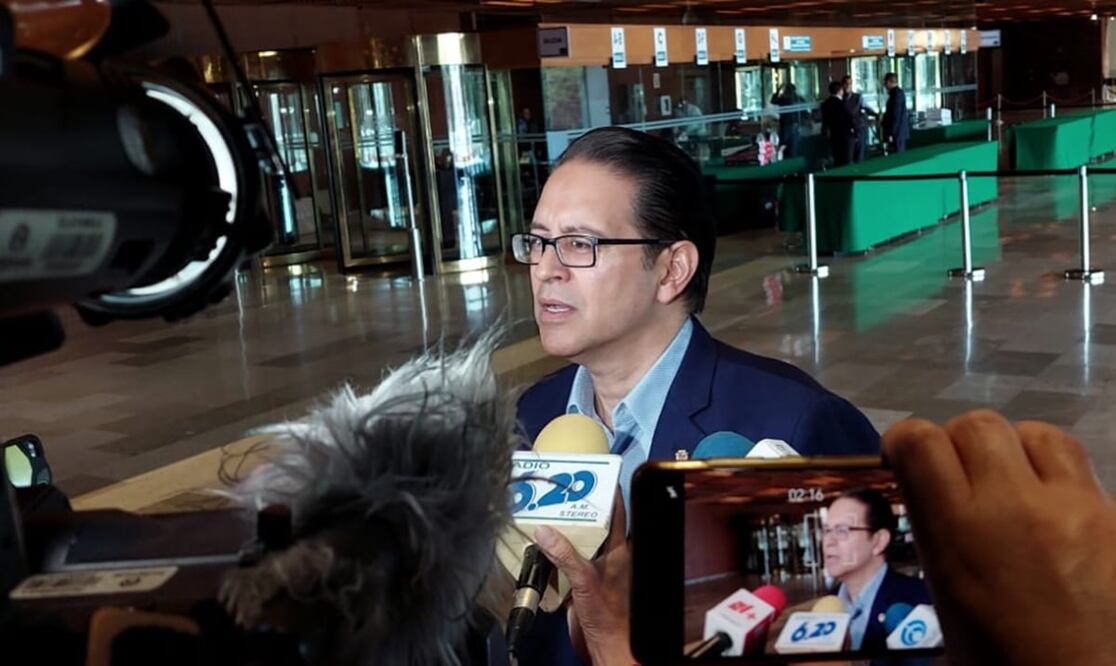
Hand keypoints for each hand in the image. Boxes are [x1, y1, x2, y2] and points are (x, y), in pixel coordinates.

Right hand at [535, 494, 631, 665]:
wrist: (604, 644)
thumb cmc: (608, 616)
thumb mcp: (585, 579)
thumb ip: (565, 555)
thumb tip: (545, 531)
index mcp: (620, 550)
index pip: (617, 512)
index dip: (608, 493)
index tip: (596, 475)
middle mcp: (608, 556)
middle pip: (592, 524)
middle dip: (577, 509)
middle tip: (560, 492)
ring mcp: (594, 569)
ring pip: (577, 542)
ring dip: (563, 532)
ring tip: (545, 514)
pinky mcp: (580, 583)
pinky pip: (565, 561)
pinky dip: (553, 553)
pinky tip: (539, 546)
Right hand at [883, 410, 1115, 665]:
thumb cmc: (1002, 658)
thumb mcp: (947, 597)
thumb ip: (937, 533)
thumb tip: (927, 490)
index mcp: (959, 531)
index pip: (919, 441)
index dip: (905, 441)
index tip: (905, 458)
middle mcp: (1012, 504)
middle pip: (976, 425)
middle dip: (959, 443)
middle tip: (960, 476)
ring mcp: (1071, 505)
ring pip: (1033, 432)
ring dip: (1014, 448)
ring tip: (1013, 481)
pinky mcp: (1114, 514)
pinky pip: (1079, 466)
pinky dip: (1057, 474)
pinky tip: (1054, 506)